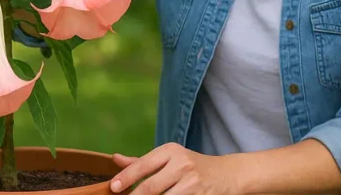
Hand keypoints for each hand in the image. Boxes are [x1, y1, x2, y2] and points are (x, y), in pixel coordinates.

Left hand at [110, 143, 241, 194]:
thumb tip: (115, 159)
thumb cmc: (192, 166)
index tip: (113, 187)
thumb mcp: (170, 158)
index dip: (126, 177)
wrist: (227, 174)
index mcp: (171, 151)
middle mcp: (183, 165)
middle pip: (150, 188)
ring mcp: (193, 184)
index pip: (144, 165)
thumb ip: (142, 162)